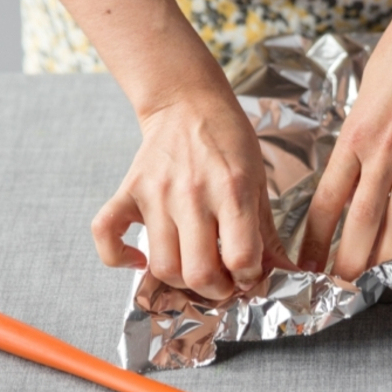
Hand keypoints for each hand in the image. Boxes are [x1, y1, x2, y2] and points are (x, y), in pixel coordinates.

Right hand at [91, 88, 291, 298]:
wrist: (186, 102)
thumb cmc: (228, 141)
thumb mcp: (259, 182)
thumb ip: (267, 234)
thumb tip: (285, 274)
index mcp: (232, 190)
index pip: (240, 257)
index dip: (248, 276)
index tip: (249, 273)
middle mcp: (192, 194)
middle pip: (199, 272)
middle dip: (217, 289)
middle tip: (224, 281)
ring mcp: (155, 194)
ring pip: (162, 266)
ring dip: (181, 281)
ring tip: (194, 269)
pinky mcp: (128, 192)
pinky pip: (106, 235)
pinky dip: (118, 257)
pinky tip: (140, 260)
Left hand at [298, 3, 391, 280]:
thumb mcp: (359, 102)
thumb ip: (355, 145)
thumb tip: (349, 184)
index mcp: (354, 138)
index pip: (328, 200)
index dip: (316, 238)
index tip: (308, 262)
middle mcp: (384, 151)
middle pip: (362, 220)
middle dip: (350, 260)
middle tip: (342, 284)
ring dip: (389, 257)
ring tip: (378, 279)